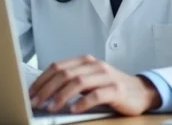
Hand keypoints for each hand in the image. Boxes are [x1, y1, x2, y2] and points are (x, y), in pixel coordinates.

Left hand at [28, 55, 160, 115]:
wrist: (140, 91)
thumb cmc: (110, 87)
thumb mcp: (90, 80)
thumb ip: (71, 81)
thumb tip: (44, 92)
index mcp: (85, 61)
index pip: (57, 66)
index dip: (42, 80)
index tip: (30, 93)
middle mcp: (95, 65)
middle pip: (65, 74)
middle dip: (47, 89)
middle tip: (36, 103)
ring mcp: (107, 76)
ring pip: (78, 82)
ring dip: (61, 96)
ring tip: (51, 108)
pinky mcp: (117, 89)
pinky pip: (96, 94)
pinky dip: (82, 102)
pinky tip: (74, 109)